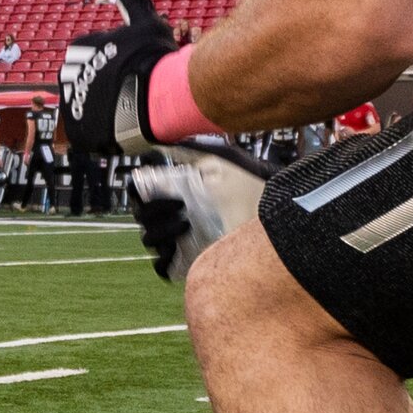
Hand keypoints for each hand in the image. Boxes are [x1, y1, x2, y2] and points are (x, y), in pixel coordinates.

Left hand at [59, 0, 175, 154]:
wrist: (155, 97)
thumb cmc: (152, 57)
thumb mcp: (145, 22)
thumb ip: (132, 0)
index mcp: (78, 49)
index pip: (94, 56)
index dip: (115, 64)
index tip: (131, 69)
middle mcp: (67, 75)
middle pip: (89, 80)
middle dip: (107, 86)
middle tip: (131, 91)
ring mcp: (71, 105)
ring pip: (89, 106)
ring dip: (106, 109)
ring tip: (129, 110)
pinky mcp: (78, 132)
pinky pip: (89, 132)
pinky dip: (104, 131)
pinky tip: (123, 127)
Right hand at [130, 140, 269, 283]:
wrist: (275, 208)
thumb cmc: (248, 181)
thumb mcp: (220, 160)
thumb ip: (193, 151)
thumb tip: (163, 144)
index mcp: (173, 191)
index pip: (139, 191)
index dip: (138, 189)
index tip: (153, 186)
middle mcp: (171, 216)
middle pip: (142, 216)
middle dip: (154, 210)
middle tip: (180, 204)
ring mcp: (178, 240)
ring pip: (150, 240)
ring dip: (161, 231)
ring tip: (186, 222)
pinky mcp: (187, 262)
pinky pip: (163, 267)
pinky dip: (162, 261)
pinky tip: (178, 248)